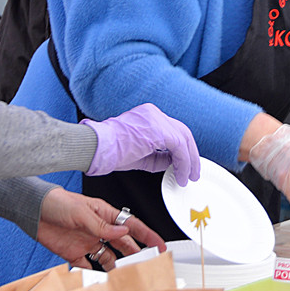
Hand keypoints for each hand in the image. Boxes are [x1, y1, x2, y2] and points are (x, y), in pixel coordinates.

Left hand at [36, 186, 165, 270]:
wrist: (33, 210)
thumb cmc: (58, 203)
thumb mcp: (82, 212)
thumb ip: (102, 226)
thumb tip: (124, 232)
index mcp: (105, 215)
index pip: (131, 226)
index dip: (147, 235)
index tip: (160, 245)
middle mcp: (99, 229)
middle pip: (124, 244)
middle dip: (136, 254)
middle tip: (146, 265)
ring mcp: (88, 242)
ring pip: (109, 257)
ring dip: (117, 265)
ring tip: (125, 276)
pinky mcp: (74, 253)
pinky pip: (88, 266)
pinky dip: (94, 273)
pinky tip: (99, 279)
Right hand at [82, 102, 200, 184]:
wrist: (96, 147)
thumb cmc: (110, 152)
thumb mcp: (140, 155)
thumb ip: (158, 157)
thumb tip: (172, 164)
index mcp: (148, 116)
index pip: (173, 130)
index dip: (183, 149)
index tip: (185, 164)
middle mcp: (153, 114)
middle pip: (182, 131)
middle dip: (191, 155)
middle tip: (193, 172)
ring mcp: (156, 119)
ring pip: (183, 138)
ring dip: (189, 160)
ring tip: (189, 177)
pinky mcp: (158, 129)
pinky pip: (179, 146)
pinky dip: (183, 162)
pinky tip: (181, 174)